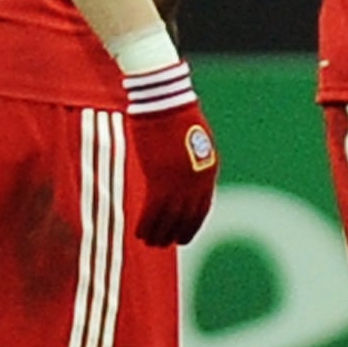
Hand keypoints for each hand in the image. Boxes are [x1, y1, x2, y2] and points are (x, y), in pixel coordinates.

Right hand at [122, 59, 219, 245]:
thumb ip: (191, 161)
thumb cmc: (176, 114)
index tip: (184, 236)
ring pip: (170, 217)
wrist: (166, 102)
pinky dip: (147, 224)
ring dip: (159, 232)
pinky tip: (139, 233)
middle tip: (165, 243)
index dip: (192, 224)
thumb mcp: (192, 140)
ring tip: (150, 242)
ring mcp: (180, 182)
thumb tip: (182, 172)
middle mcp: (198, 181)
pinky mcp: (160, 180)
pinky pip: (153, 210)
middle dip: (176, 232)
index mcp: (208, 170)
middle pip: (187, 215)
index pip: (202, 207)